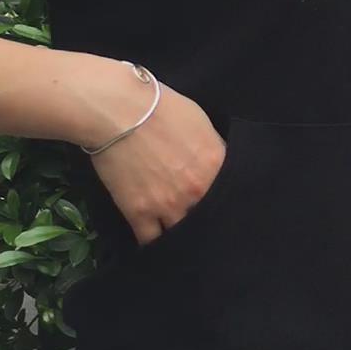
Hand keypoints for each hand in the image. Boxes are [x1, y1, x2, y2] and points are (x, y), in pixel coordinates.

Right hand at [81, 66, 226, 245]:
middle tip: (203, 222)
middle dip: (207, 222)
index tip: (223, 206)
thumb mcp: (200, 122)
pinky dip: (155, 243)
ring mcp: (168, 206)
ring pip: (182, 233)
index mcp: (215, 166)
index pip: (232, 196)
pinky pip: (151, 241)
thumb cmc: (160, 106)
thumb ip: (214, 150)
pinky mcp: (139, 213)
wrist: (118, 110)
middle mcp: (196, 192)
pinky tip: (158, 241)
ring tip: (181, 235)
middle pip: (209, 219)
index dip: (227, 202)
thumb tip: (218, 164)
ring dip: (182, 234)